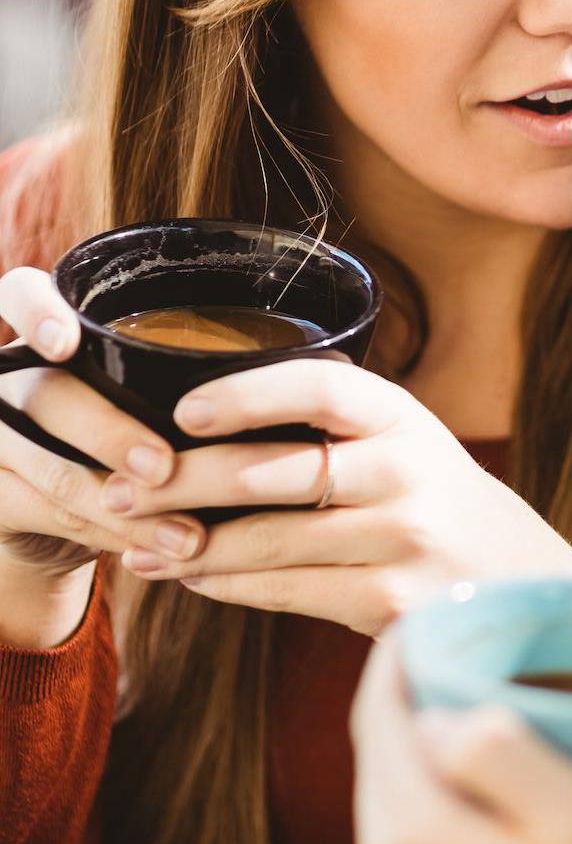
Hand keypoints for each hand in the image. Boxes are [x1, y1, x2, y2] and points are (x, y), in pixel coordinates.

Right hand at [0, 266, 204, 579]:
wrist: (54, 515)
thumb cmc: (124, 438)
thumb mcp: (142, 398)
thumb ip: (171, 387)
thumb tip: (274, 404)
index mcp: (49, 338)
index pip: (19, 295)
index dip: (36, 312)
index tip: (66, 344)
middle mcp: (10, 380)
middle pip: (47, 394)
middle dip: (109, 435)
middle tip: (164, 469)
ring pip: (48, 466)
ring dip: (123, 506)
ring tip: (185, 535)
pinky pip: (45, 514)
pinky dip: (108, 534)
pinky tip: (153, 548)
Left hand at [107, 359, 571, 634]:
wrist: (521, 580)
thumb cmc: (437, 505)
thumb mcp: (405, 445)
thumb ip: (330, 434)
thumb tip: (195, 436)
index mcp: (404, 418)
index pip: (319, 386)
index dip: (247, 393)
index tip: (183, 409)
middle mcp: (409, 471)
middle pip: (276, 469)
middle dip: (184, 483)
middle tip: (123, 492)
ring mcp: (403, 538)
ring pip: (270, 540)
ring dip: (192, 547)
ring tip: (139, 547)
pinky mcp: (392, 600)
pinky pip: (288, 591)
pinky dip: (231, 587)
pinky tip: (197, 580)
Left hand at [351, 636, 571, 843]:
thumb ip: (496, 751)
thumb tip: (438, 715)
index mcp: (413, 840)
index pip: (379, 714)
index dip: (401, 651)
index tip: (439, 610)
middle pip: (383, 758)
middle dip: (416, 694)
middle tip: (469, 647)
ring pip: (400, 804)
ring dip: (432, 751)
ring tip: (489, 709)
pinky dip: (446, 806)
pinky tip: (498, 798)